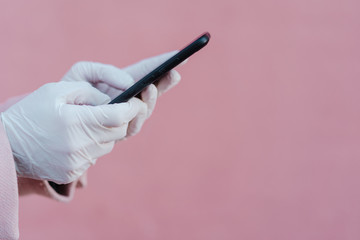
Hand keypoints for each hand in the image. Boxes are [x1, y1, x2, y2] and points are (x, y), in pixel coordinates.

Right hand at [1, 81, 146, 183]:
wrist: (6, 145)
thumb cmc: (31, 112)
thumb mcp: (55, 90)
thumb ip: (87, 92)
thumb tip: (111, 101)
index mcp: (76, 122)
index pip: (118, 116)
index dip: (132, 107)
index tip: (137, 101)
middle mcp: (79, 145)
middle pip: (118, 131)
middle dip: (122, 119)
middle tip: (116, 109)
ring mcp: (76, 162)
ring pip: (109, 145)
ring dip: (107, 133)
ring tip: (91, 123)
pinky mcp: (72, 172)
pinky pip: (95, 156)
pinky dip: (94, 145)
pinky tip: (79, 137)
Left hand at [61, 51, 181, 135]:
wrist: (54, 120)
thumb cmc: (69, 92)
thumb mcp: (84, 72)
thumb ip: (105, 71)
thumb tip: (128, 84)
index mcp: (121, 83)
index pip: (146, 73)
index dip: (164, 66)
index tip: (181, 59)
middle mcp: (127, 101)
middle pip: (152, 92)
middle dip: (164, 83)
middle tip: (172, 74)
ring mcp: (124, 118)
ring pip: (144, 112)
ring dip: (148, 100)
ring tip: (149, 88)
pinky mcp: (117, 133)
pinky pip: (130, 126)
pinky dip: (133, 117)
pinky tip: (135, 106)